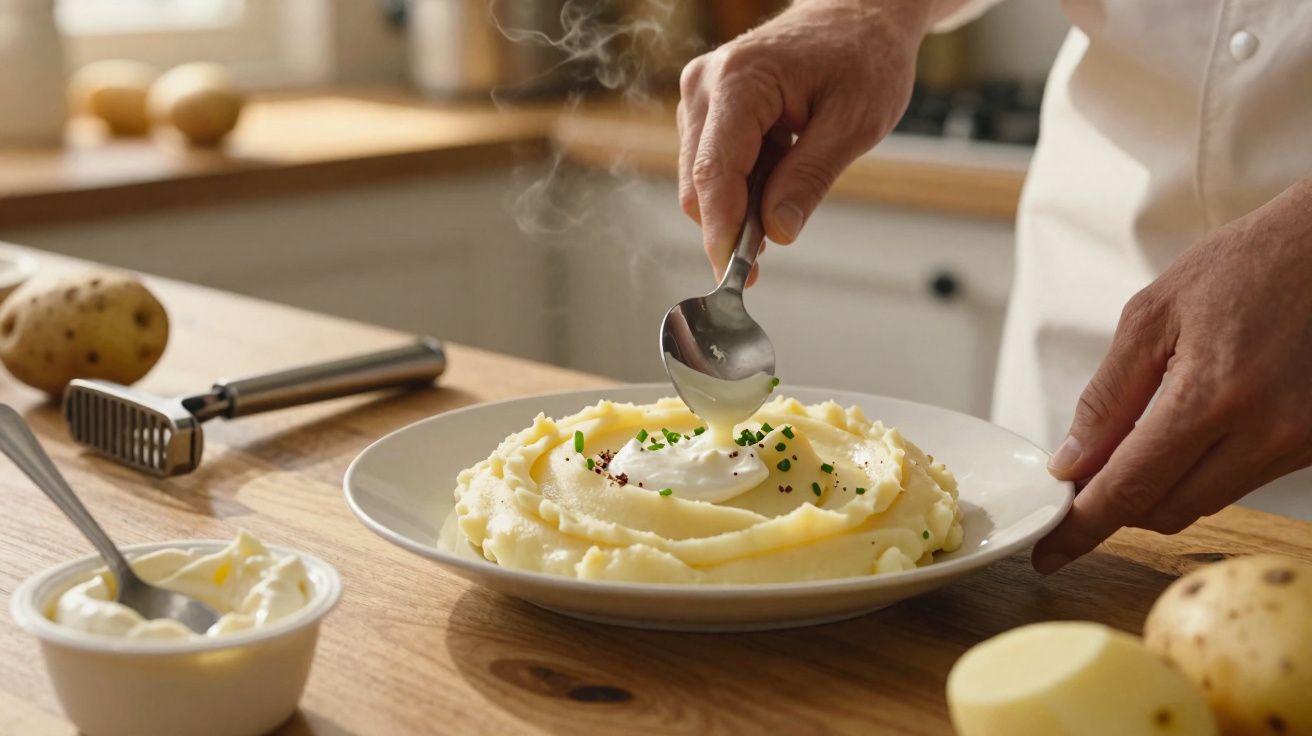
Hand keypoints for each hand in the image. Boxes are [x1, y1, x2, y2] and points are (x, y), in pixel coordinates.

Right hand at [677, 0, 931, 282]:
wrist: (859, 13)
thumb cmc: (864, 55)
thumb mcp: (855, 122)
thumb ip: (810, 177)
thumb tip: (777, 232)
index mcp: (741, 81)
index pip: (714, 170)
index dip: (720, 229)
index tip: (731, 273)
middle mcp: (706, 85)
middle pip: (699, 182)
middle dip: (730, 225)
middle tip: (768, 257)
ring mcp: (701, 95)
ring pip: (703, 179)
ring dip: (739, 206)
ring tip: (790, 196)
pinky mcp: (707, 107)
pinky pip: (713, 165)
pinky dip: (743, 186)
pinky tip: (779, 178)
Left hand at [1035, 179, 1311, 572]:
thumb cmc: (1246, 265)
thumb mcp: (1153, 315)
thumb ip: (1107, 397)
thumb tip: (1071, 463)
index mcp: (1212, 397)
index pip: (1128, 490)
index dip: (1081, 528)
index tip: (1048, 552)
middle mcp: (1265, 433)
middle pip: (1164, 511)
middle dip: (1115, 504)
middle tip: (1085, 476)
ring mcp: (1299, 445)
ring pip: (1203, 503)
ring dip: (1159, 488)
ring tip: (1136, 443)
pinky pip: (1241, 482)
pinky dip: (1202, 472)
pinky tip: (1191, 432)